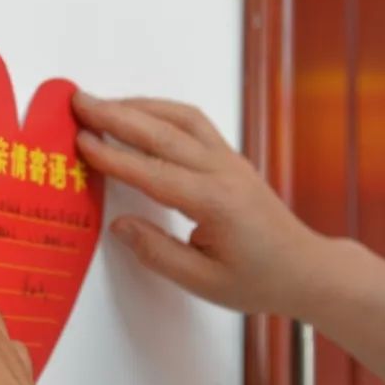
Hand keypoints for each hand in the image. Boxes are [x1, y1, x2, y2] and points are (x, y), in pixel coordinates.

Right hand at [72, 92, 321, 314]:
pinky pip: (193, 121)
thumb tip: (120, 226)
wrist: (306, 269)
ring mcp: (229, 159)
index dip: (112, 156)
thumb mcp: (203, 282)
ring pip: (179, 117)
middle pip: (161, 132)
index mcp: (214, 203)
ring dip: (138, 105)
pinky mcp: (230, 157)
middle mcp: (222, 171)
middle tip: (79, 103)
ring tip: (101, 103)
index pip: (152, 172)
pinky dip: (160, 110)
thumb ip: (157, 253)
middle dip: (115, 114)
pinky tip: (140, 112)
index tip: (80, 141)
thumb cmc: (259, 280)